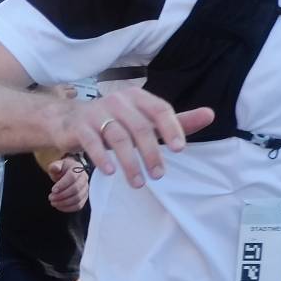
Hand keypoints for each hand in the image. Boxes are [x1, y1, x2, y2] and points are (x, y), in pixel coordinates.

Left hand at [45, 157, 88, 211]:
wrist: (68, 174)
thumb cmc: (62, 170)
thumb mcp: (57, 165)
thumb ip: (55, 166)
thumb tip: (55, 168)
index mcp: (77, 168)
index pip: (72, 177)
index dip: (62, 184)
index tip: (52, 190)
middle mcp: (84, 178)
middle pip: (76, 189)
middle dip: (62, 195)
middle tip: (50, 197)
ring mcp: (85, 189)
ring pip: (77, 199)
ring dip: (64, 203)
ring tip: (53, 202)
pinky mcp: (84, 198)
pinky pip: (78, 205)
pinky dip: (68, 208)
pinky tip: (59, 206)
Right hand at [60, 90, 213, 187]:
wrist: (69, 120)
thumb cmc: (115, 122)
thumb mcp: (145, 120)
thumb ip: (176, 121)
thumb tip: (210, 114)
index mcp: (137, 97)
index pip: (160, 109)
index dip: (171, 128)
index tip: (180, 149)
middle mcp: (118, 100)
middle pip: (140, 126)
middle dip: (151, 153)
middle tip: (159, 175)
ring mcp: (97, 112)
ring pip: (118, 137)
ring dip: (129, 162)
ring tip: (138, 182)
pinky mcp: (80, 126)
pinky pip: (92, 142)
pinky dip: (102, 157)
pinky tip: (110, 172)